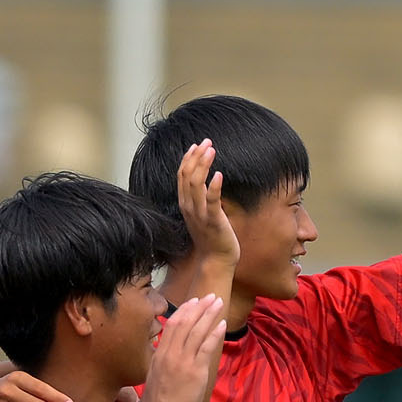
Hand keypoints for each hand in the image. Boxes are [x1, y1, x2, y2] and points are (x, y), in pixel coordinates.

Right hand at [139, 296, 225, 401]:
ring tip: (218, 302)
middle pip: (185, 323)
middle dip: (199, 307)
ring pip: (196, 331)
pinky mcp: (194, 371)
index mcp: (158, 355)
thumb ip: (162, 364)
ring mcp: (182, 361)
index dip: (183, 311)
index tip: (192, 301)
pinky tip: (222, 324)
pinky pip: (205, 347)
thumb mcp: (154, 378)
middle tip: (210, 296)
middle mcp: (169, 354)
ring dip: (209, 315)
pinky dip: (214, 334)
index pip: (171, 326)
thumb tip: (169, 357)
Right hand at [174, 139, 237, 270]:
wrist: (216, 260)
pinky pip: (212, 201)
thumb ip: (201, 199)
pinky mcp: (213, 221)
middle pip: (187, 175)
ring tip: (211, 149)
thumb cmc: (212, 238)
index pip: (182, 176)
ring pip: (196, 184)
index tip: (196, 145)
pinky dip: (214, 186)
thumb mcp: (202, 214)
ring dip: (203, 164)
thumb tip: (208, 182)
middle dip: (196, 156)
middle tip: (207, 141)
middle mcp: (189, 207)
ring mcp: (200, 214)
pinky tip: (219, 174)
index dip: (188, 159)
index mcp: (186, 204)